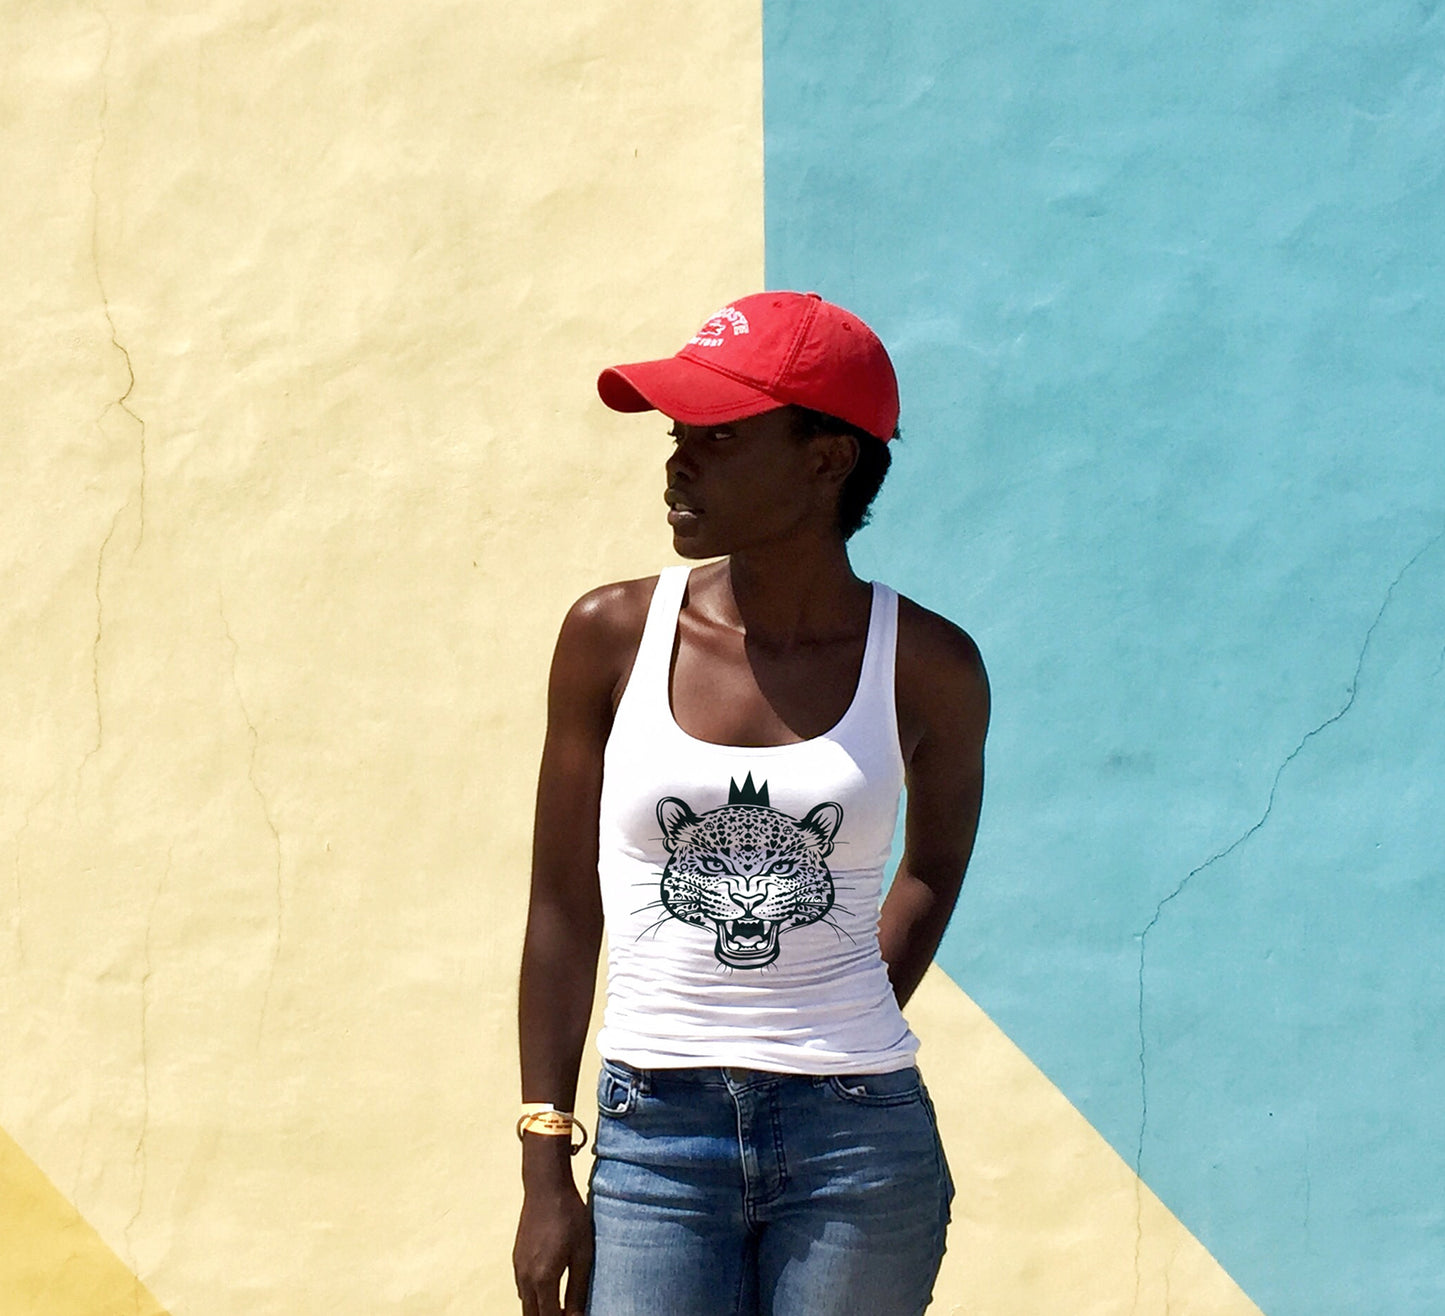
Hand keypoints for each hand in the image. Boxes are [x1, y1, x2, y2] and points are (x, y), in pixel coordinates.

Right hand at [513, 1180, 593, 1315]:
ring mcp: (518, 1267)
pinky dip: (533, 1297)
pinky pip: (522, 1288)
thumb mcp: (582, 1254)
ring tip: (560, 1306)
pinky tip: (549, 1290)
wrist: (546, 1187)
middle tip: (566, 1314)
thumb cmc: (570, 1217)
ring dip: (540, 1310)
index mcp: (543, 1279)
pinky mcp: (516, 1257)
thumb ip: (578, 1289)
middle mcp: (525, 1278)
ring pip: (525, 1303)